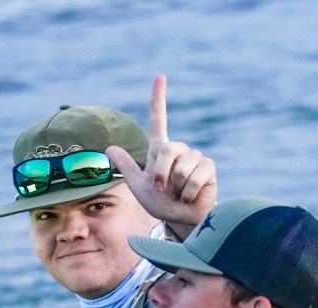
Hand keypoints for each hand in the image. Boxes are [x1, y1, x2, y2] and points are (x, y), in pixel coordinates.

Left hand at [106, 74, 216, 236]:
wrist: (181, 220)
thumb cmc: (161, 204)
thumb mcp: (139, 186)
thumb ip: (127, 166)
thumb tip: (109, 148)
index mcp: (161, 150)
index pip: (159, 120)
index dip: (158, 99)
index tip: (160, 77)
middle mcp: (179, 149)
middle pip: (167, 149)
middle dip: (161, 173)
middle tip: (163, 189)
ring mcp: (195, 156)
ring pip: (180, 166)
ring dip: (176, 187)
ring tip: (180, 193)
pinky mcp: (208, 167)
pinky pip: (194, 176)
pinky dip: (188, 192)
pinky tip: (190, 196)